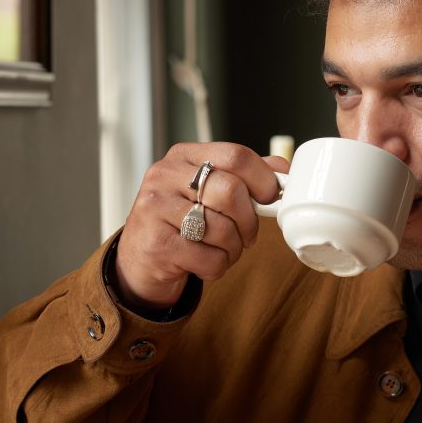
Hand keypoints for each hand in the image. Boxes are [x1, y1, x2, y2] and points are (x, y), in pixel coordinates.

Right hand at [112, 142, 285, 309]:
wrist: (139, 258)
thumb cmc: (180, 222)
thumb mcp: (206, 191)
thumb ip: (243, 176)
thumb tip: (282, 171)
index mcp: (183, 157)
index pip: (234, 155)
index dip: (262, 178)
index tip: (270, 197)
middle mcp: (164, 176)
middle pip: (231, 192)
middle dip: (249, 221)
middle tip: (247, 234)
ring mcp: (155, 209)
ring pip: (223, 229)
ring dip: (233, 249)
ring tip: (222, 249)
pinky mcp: (156, 244)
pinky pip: (210, 258)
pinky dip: (217, 267)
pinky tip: (203, 262)